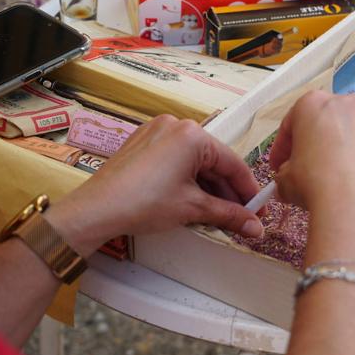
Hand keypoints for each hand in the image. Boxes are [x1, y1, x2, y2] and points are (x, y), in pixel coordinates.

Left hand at [45, 115, 263, 257]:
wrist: (96, 210)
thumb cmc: (144, 203)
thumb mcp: (193, 208)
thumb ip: (229, 214)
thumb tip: (256, 228)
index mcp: (193, 134)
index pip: (232, 163)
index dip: (248, 190)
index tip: (258, 211)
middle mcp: (176, 126)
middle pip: (214, 161)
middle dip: (228, 191)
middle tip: (241, 217)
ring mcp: (157, 132)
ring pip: (195, 161)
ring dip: (209, 187)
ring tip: (219, 214)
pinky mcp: (144, 143)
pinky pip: (176, 160)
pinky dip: (189, 180)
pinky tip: (195, 201)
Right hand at [270, 91, 354, 234]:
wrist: (354, 204)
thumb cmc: (313, 180)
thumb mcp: (285, 178)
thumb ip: (284, 174)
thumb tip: (286, 182)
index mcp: (313, 103)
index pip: (290, 124)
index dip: (280, 149)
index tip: (277, 166)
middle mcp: (344, 105)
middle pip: (320, 124)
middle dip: (308, 146)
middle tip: (298, 169)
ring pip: (343, 135)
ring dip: (331, 153)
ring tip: (321, 179)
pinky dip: (351, 162)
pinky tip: (342, 183)